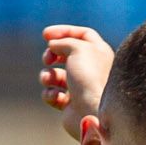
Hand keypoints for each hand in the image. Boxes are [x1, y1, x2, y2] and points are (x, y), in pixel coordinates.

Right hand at [39, 24, 114, 138]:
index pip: (83, 35)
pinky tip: (56, 97)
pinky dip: (50, 94)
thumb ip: (62, 41)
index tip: (45, 35)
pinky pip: (53, 95)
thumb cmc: (88, 78)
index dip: (64, 32)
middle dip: (52, 54)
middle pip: (66, 54)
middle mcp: (92, 70)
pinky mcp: (71, 106)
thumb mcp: (76, 48)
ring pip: (56, 75)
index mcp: (100, 54)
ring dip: (47, 75)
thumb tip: (52, 47)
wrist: (92, 112)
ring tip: (48, 79)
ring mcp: (81, 89)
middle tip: (47, 59)